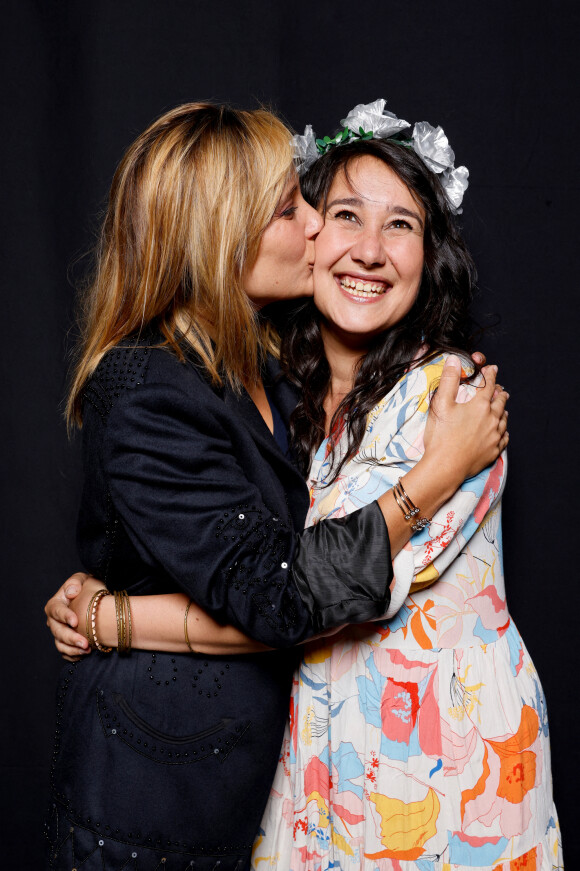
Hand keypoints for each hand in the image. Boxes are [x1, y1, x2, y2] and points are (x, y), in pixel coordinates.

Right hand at [44, 572, 101, 660]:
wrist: (95, 600)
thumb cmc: (88, 588)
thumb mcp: (84, 579)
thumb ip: (75, 582)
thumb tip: (70, 592)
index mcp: (56, 604)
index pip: (56, 610)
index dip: (64, 616)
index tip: (75, 622)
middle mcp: (54, 620)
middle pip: (58, 631)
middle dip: (71, 638)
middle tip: (85, 643)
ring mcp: (59, 633)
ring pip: (61, 645)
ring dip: (73, 649)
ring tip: (87, 650)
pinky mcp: (66, 643)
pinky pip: (66, 654)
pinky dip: (73, 656)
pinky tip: (84, 654)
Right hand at [424, 356, 508, 487]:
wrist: (445, 467)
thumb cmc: (441, 436)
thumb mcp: (441, 404)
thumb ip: (449, 380)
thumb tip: (453, 360)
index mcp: (479, 406)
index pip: (489, 385)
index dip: (491, 375)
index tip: (493, 369)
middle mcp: (491, 420)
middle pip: (500, 402)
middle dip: (500, 393)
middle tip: (501, 390)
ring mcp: (494, 437)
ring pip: (504, 420)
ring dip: (504, 412)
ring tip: (504, 409)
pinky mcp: (493, 451)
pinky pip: (504, 438)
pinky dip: (504, 431)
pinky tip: (503, 431)